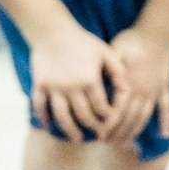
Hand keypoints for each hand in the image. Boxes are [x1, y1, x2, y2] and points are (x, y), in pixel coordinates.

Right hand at [29, 24, 120, 141]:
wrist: (52, 30)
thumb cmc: (82, 40)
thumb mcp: (105, 51)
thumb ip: (118, 71)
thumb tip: (128, 89)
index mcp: (89, 80)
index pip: (102, 108)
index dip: (109, 119)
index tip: (112, 123)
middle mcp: (71, 87)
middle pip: (84, 116)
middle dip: (94, 128)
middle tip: (100, 135)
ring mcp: (54, 87)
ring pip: (62, 117)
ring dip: (71, 131)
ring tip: (78, 139)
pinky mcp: (40, 85)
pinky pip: (40, 106)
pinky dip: (43, 118)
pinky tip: (49, 126)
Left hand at [104, 27, 168, 146]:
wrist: (157, 33)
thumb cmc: (132, 40)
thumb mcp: (113, 51)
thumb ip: (106, 70)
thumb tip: (95, 84)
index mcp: (129, 84)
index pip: (117, 111)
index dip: (108, 125)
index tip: (100, 136)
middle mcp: (143, 92)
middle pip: (129, 119)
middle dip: (118, 134)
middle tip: (107, 144)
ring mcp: (155, 92)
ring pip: (144, 118)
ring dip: (134, 132)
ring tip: (125, 144)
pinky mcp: (164, 88)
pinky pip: (166, 108)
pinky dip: (166, 122)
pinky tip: (165, 135)